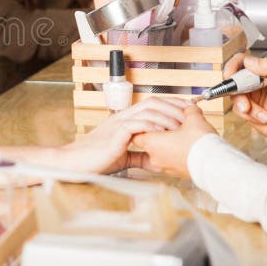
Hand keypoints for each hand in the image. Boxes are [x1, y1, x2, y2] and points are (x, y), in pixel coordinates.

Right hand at [63, 96, 186, 173]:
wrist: (76, 162)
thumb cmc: (96, 160)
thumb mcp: (123, 157)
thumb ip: (139, 155)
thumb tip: (155, 161)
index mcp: (124, 120)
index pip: (150, 105)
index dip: (170, 106)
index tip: (186, 112)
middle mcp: (122, 117)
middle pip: (152, 102)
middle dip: (173, 106)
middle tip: (189, 115)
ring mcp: (118, 124)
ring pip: (147, 110)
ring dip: (166, 116)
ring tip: (180, 125)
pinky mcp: (115, 134)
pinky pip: (137, 124)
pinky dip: (152, 126)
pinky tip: (163, 132)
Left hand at [133, 106, 216, 177]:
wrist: (216, 165)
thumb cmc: (201, 144)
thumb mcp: (194, 119)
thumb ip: (188, 110)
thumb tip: (190, 108)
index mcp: (152, 143)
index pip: (137, 133)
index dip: (144, 125)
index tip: (152, 120)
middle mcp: (155, 157)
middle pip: (147, 143)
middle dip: (157, 133)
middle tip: (169, 126)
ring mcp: (166, 167)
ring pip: (159, 153)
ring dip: (167, 144)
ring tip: (181, 135)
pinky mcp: (177, 172)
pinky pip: (170, 160)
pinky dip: (175, 153)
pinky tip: (187, 146)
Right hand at [224, 53, 266, 151]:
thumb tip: (250, 61)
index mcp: (263, 71)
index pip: (242, 62)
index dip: (232, 66)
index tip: (230, 75)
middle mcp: (254, 83)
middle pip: (234, 81)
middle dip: (238, 93)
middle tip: (245, 102)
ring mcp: (250, 96)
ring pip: (235, 97)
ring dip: (247, 107)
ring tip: (261, 113)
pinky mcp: (247, 110)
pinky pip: (237, 110)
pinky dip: (250, 115)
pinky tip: (262, 117)